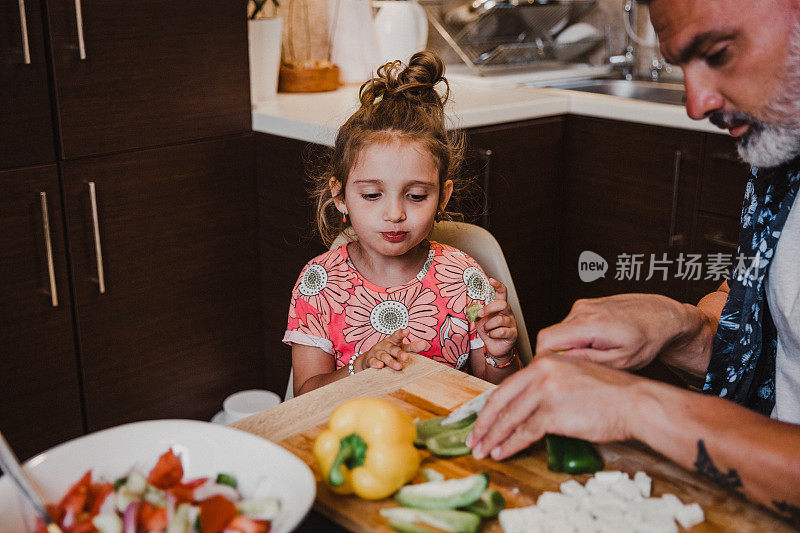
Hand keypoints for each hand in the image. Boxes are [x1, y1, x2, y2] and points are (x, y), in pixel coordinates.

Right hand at [359, 328, 426, 370]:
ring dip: (391, 361)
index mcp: (394, 341)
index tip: (407, 331)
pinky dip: (376, 363)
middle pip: (393, 348)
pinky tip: (380, 366)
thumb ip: (413, 347)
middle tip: (406, 357)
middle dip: (399, 353)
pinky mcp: (371, 360)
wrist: (370, 358)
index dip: (402, 333)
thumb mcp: (401, 348)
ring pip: (384, 356)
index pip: (398, 336)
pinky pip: (373, 362)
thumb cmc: (390, 352)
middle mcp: (386, 345)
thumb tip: (427, 344)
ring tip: (398, 367)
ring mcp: (377, 352)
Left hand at [467, 352, 642, 460]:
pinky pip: (523, 432)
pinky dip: (509, 444)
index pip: (509, 385)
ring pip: (509, 418)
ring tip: (482, 450)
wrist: (634, 401)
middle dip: (483, 422)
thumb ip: (548, 384)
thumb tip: (526, 404)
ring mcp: (545, 391)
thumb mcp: (573, 375)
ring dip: (492, 437)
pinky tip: (501, 452)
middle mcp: (541, 372)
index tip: (481, 419)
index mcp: (545, 360)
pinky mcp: (553, 413)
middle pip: (501, 400)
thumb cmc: (609, 394)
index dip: (491, 406)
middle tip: (472, 438)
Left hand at [476, 279, 517, 357]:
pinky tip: (491, 336)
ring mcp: (512, 323)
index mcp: (500, 307)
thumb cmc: (488, 331)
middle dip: (489, 308)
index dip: (497, 285)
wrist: (494, 348)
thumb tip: (471, 305)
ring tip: (486, 330)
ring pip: (499, 320)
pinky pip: (501, 331)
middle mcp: (508, 313)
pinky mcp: (513, 334)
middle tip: (480, 314)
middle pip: (503, 304)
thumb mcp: (479, 320)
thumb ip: (476, 311)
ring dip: (488, 326)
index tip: (490, 280)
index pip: (502, 292)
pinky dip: (492, 334)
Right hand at [536, 293, 695, 369]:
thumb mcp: (621, 361)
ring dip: (571, 345)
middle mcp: (582, 310)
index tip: (558, 372)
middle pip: (551, 336)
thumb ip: (587, 362)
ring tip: (597, 353)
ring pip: (561, 331)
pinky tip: (599, 342)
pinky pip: (571, 325)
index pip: (546, 340)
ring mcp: (583, 305)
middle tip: (584, 367)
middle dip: (561, 354)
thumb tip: (560, 364)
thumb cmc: (648, 338)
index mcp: (589, 323)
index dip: (546, 359)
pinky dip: (579, 337)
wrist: (663, 315)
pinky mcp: (586, 304)